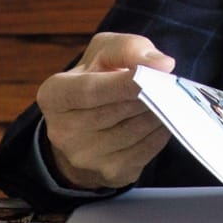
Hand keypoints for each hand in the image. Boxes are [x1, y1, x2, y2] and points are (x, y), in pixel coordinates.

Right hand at [37, 32, 175, 190]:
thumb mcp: (105, 51)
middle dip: (147, 95)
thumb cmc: (97, 76)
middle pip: (115, 112)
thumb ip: (129, 48)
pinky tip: (163, 117)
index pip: (90, 91)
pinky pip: (146, 150)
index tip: (156, 72)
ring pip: (134, 131)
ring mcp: (85, 158)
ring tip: (167, 97)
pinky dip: (161, 131)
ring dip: (158, 112)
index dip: (124, 83)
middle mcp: (62, 132)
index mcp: (53, 96)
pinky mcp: (111, 174)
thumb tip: (163, 64)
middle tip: (169, 82)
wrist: (87, 121)